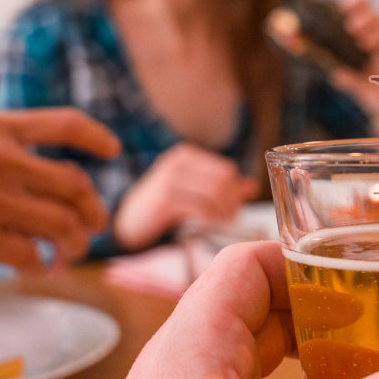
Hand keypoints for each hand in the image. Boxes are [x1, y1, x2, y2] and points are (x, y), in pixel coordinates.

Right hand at [113, 143, 258, 251]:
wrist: (128, 219)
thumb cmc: (164, 204)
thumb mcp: (193, 191)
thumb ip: (221, 187)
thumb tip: (250, 187)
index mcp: (185, 156)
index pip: (226, 170)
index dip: (236, 190)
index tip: (236, 206)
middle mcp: (177, 163)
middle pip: (224, 181)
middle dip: (233, 201)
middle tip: (231, 216)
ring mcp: (169, 179)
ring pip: (216, 193)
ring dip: (225, 211)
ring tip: (222, 220)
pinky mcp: (165, 200)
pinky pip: (203, 207)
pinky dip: (213, 217)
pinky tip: (209, 222)